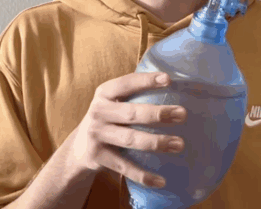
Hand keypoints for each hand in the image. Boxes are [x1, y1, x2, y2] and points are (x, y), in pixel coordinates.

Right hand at [68, 72, 185, 188]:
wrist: (79, 147)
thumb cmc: (108, 119)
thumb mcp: (112, 102)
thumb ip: (133, 96)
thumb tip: (175, 89)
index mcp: (104, 93)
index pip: (126, 83)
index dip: (146, 80)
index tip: (168, 79)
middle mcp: (98, 112)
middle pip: (131, 113)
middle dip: (158, 113)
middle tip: (182, 114)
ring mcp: (96, 135)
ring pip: (130, 139)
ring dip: (156, 142)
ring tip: (179, 144)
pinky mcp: (97, 157)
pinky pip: (124, 167)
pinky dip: (143, 175)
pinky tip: (161, 180)